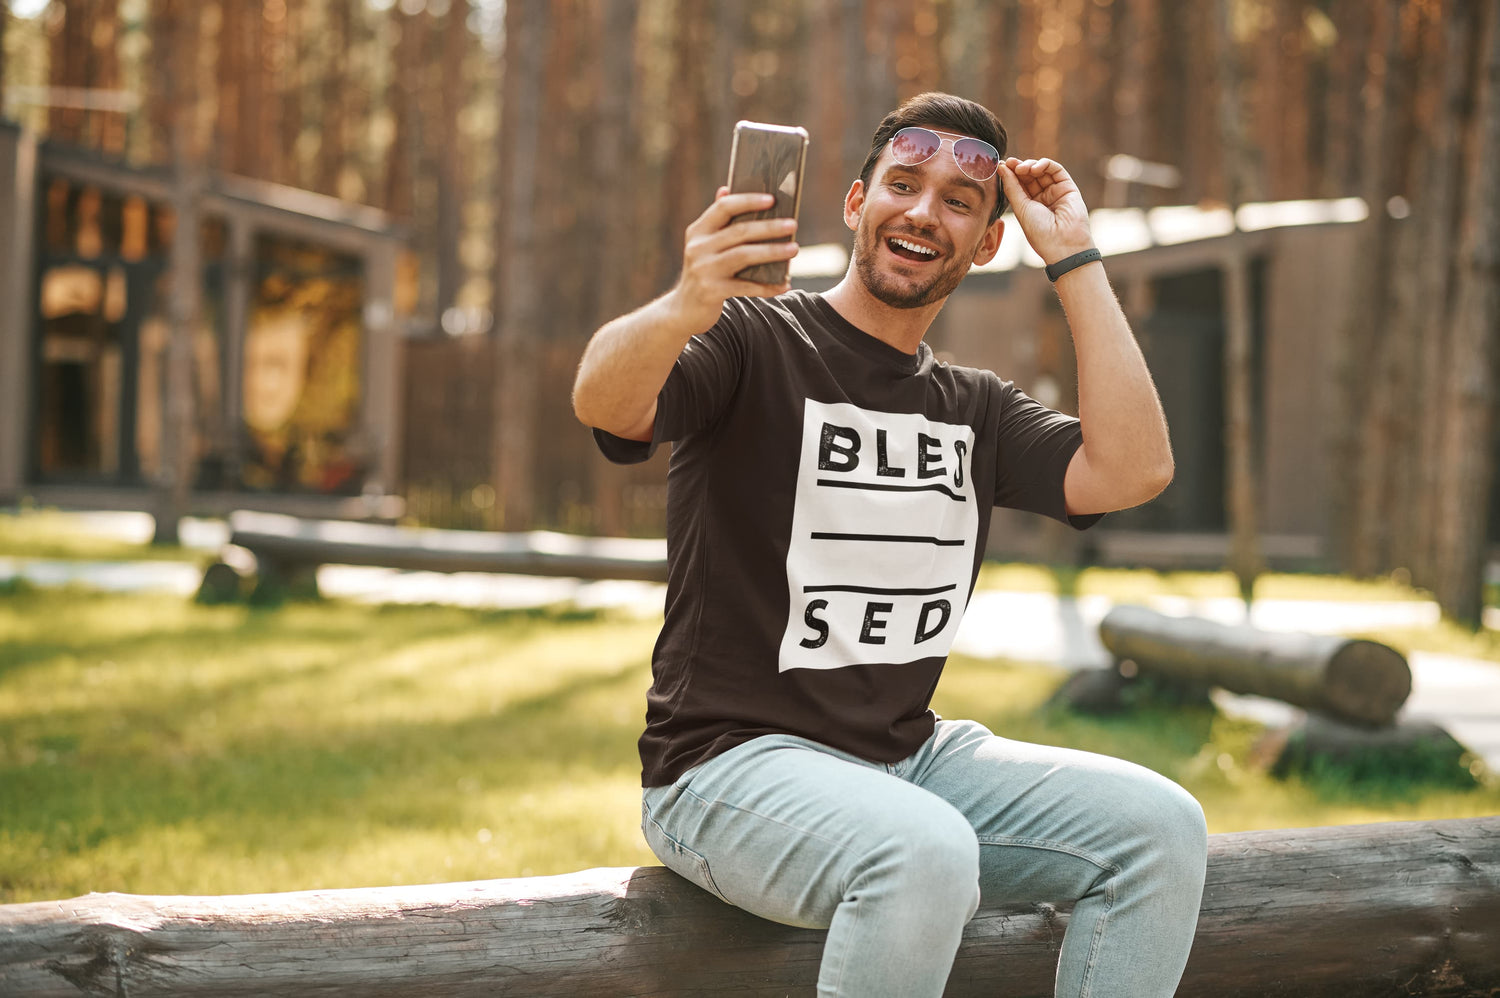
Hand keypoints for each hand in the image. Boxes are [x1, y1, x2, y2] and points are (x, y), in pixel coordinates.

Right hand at [668, 187, 798, 329]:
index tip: (772, 199)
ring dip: (772, 252)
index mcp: (698, 231)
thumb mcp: (703, 244)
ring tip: (794, 249)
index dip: (748, 201)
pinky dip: (768, 286)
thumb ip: (716, 220)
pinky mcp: (711, 292)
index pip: (724, 207)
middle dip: (769, 227)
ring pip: (744, 256)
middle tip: (793, 224)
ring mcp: (703, 270)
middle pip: (739, 231)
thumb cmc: (702, 272)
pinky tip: (784, 284)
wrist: (683, 309)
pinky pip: (746, 287)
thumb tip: (726, 189)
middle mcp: (698, 248)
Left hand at [999, 158, 1093, 264]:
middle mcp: (1043, 198)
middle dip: (1019, 167)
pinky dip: (1045, 164)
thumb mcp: (1021, 208)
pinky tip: (1035, 168)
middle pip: (1029, 176)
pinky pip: (1056, 170)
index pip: (1018, 185)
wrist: (1062, 243)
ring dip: (1030, 165)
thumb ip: (1012, 186)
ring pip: (1042, 171)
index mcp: (1029, 206)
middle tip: (1011, 163)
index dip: (1010, 174)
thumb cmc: (1040, 232)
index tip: (1001, 165)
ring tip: (1022, 168)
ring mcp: (1055, 192)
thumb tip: (1001, 166)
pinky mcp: (1068, 187)